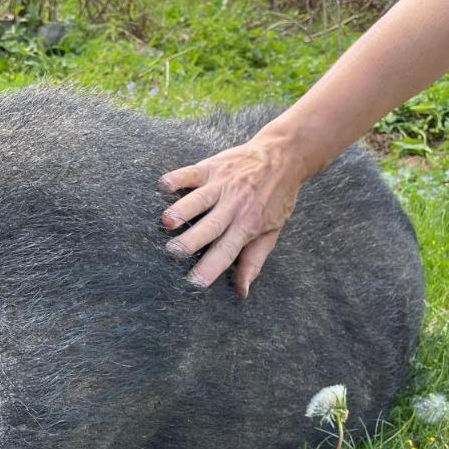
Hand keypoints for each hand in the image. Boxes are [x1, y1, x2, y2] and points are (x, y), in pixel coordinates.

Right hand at [158, 135, 307, 296]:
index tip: (194, 283)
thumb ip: (253, 261)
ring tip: (166, 222)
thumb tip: (242, 292)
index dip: (211, 267)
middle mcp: (234, 206)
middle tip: (172, 252)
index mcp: (247, 225)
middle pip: (210, 226)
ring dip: (182, 210)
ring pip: (199, 200)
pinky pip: (192, 173)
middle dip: (191, 240)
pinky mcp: (212, 167)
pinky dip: (177, 178)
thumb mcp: (271, 232)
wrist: (284, 156)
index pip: (227, 251)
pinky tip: (164, 186)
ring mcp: (222, 185)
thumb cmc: (276, 198)